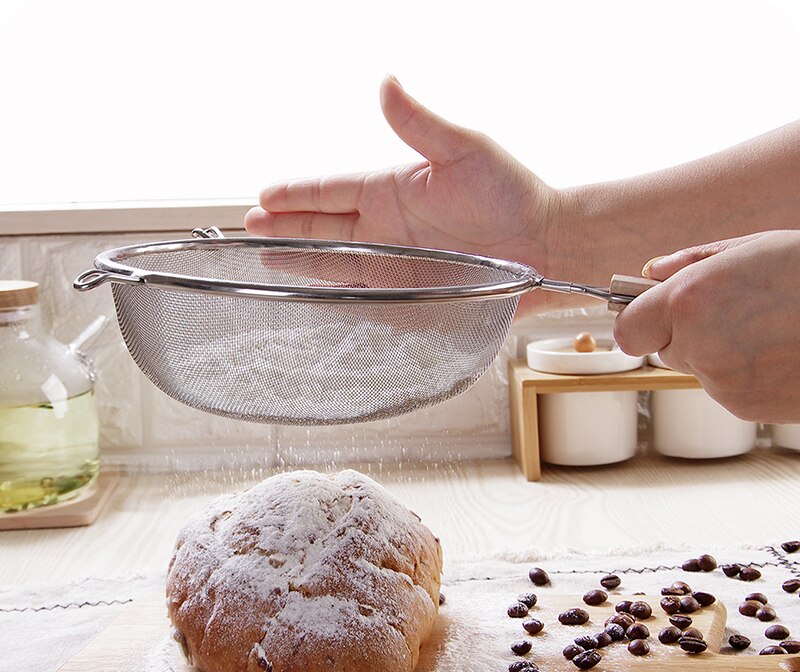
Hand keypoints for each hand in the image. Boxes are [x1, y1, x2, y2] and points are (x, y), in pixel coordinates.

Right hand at [245, 76, 567, 312]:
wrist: (546, 244)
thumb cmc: (512, 194)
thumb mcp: (465, 150)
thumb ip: (420, 124)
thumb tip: (386, 82)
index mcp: (391, 188)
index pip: (330, 190)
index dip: (295, 193)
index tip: (262, 196)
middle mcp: (386, 226)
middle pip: (322, 226)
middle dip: (285, 227)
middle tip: (248, 228)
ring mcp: (395, 260)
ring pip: (335, 261)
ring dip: (301, 261)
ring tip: (267, 259)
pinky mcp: (410, 290)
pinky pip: (363, 292)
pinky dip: (336, 295)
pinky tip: (314, 295)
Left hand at [614, 230, 799, 421]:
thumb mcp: (752, 248)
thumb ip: (690, 262)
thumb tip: (650, 273)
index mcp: (690, 301)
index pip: (627, 329)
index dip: (639, 320)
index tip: (653, 313)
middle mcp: (698, 345)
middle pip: (663, 349)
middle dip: (685, 332)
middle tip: (732, 312)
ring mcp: (721, 382)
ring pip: (697, 368)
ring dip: (717, 352)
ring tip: (767, 329)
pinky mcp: (743, 407)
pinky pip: (725, 388)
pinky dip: (742, 374)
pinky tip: (778, 352)